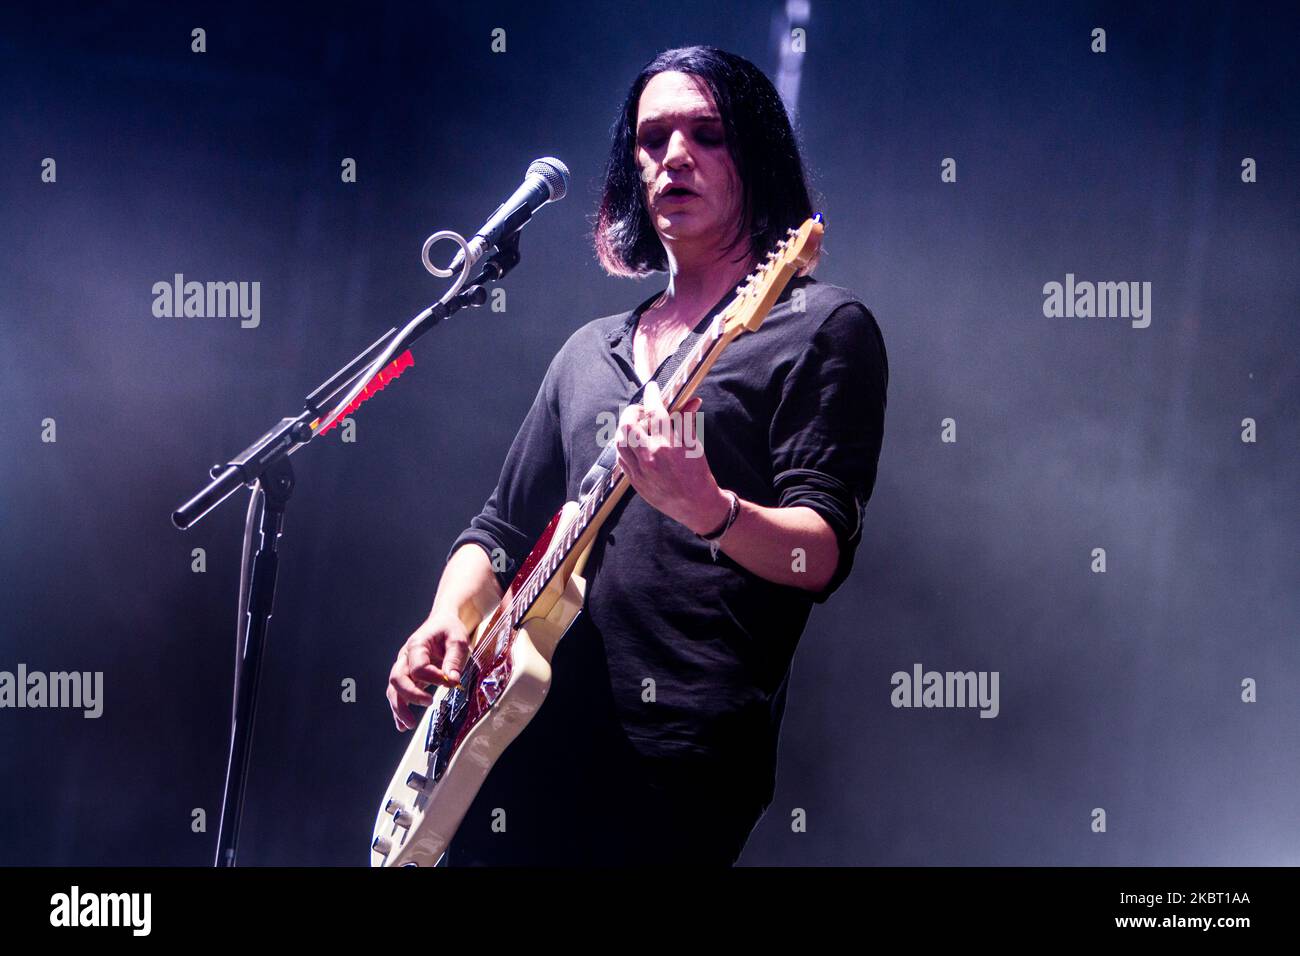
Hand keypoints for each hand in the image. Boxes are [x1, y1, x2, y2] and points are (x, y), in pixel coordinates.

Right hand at [386, 612, 469, 731]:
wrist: (443, 622)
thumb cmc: (450, 630)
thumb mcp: (458, 640)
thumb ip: (454, 659)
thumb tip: (452, 680)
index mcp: (417, 645)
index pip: (418, 667)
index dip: (433, 677)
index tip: (450, 682)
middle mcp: (405, 656)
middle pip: (397, 678)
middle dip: (410, 695)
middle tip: (428, 703)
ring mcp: (404, 667)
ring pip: (394, 689)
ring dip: (399, 707)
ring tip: (409, 725)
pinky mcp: (408, 676)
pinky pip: (398, 694)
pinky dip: (398, 709)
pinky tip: (402, 725)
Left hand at [614, 381, 729, 534]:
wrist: (696, 506)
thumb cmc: (698, 474)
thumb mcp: (694, 445)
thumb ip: (687, 421)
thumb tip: (692, 400)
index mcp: (668, 445)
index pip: (655, 411)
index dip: (652, 396)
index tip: (652, 388)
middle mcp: (650, 457)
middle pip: (628, 424)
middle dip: (632, 412)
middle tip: (641, 410)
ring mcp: (640, 470)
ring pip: (620, 441)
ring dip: (625, 429)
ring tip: (637, 426)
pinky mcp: (635, 481)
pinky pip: (621, 458)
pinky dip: (624, 446)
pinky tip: (634, 443)